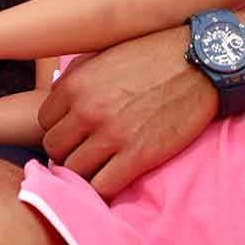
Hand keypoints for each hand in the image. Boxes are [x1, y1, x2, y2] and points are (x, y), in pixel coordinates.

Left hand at [36, 25, 216, 198]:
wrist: (200, 64)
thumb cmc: (152, 55)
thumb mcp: (102, 55)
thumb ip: (75, 78)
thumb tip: (57, 101)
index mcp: (74, 84)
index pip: (44, 123)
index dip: (59, 129)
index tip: (74, 133)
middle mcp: (87, 110)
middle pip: (54, 149)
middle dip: (67, 152)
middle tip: (85, 152)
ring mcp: (112, 135)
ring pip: (73, 172)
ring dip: (83, 173)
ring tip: (98, 167)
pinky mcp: (138, 156)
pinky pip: (102, 187)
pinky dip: (102, 190)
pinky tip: (112, 180)